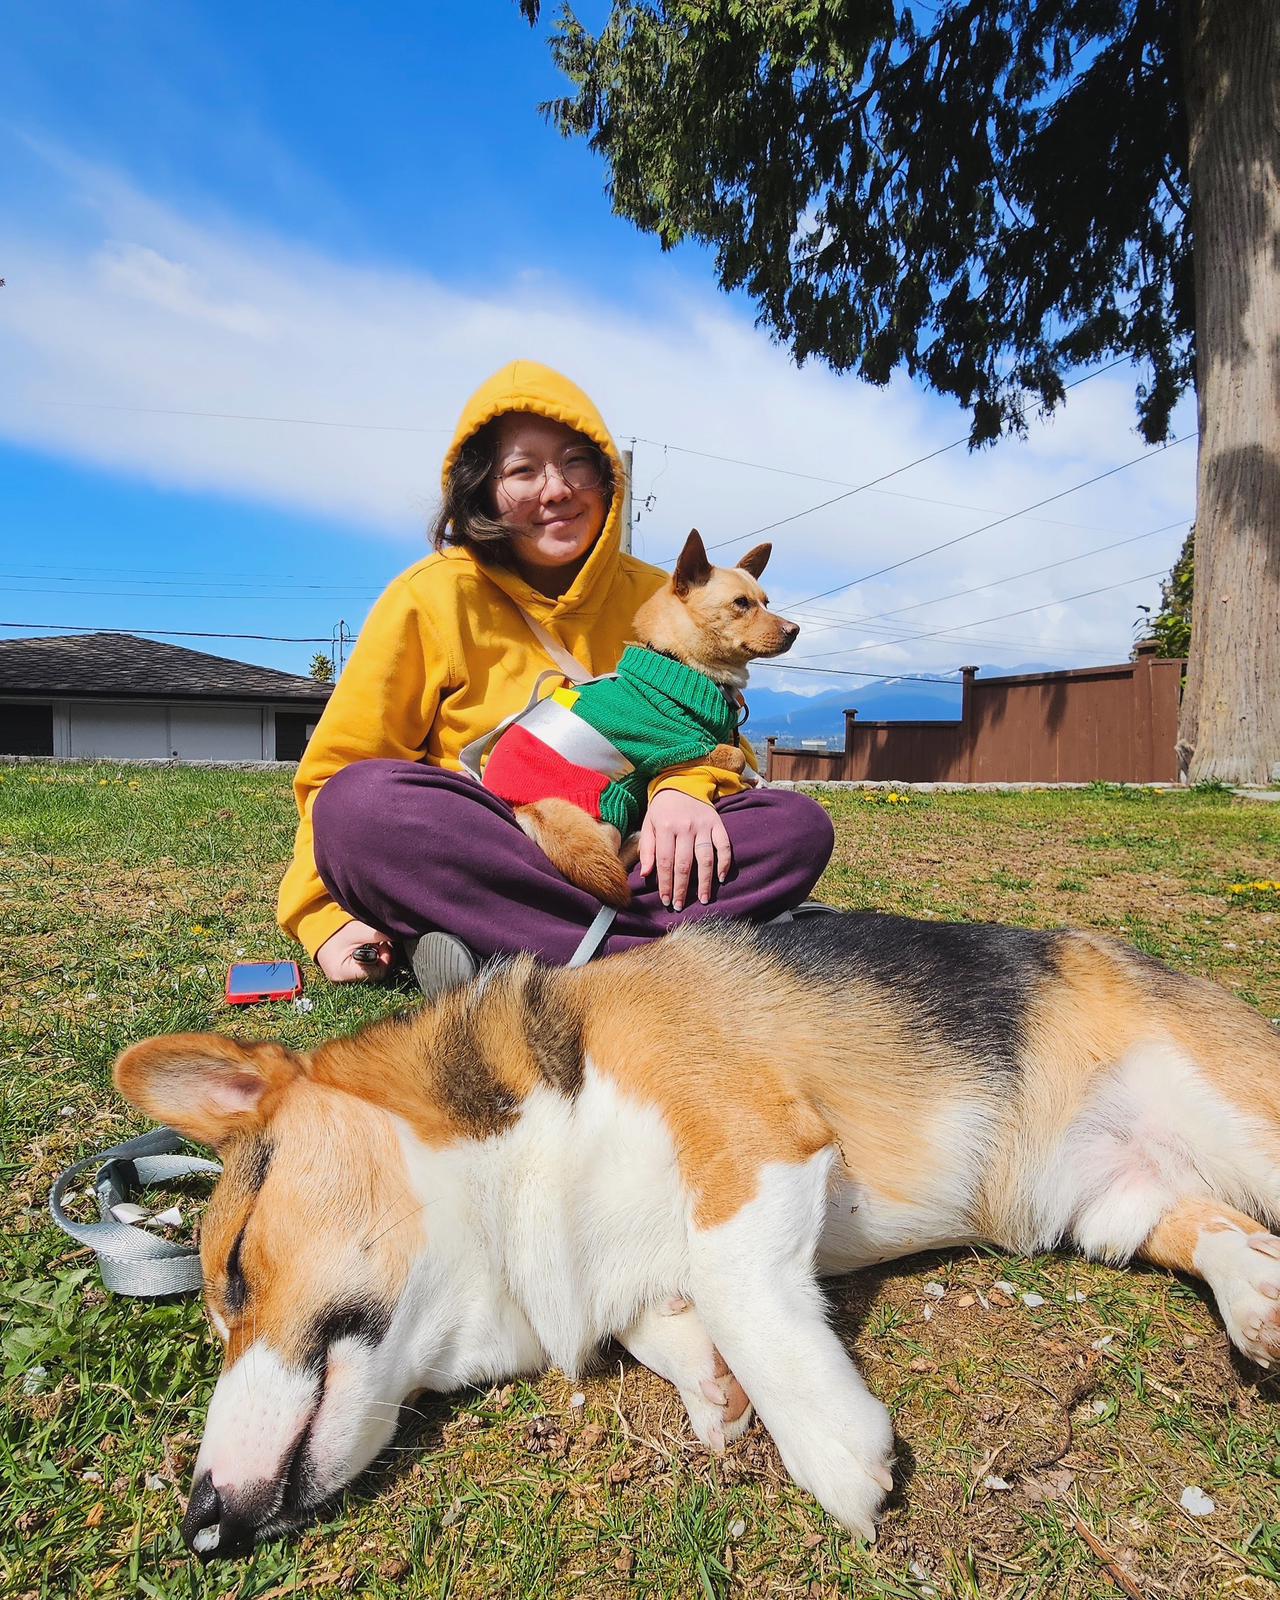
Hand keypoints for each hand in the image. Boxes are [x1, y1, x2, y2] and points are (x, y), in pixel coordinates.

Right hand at [315, 920, 395, 983]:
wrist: (319, 930)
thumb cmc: (336, 931)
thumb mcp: (358, 930)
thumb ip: (378, 934)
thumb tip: (400, 933)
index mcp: (343, 974)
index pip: (378, 973)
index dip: (386, 958)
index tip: (382, 944)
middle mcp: (345, 981)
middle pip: (378, 973)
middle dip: (383, 956)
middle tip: (379, 942)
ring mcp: (347, 979)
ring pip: (375, 971)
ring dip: (379, 955)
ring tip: (372, 942)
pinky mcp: (351, 974)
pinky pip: (369, 968)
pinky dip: (373, 957)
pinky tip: (369, 947)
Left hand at [640, 789, 732, 911]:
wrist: (682, 783)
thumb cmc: (662, 809)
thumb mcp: (649, 825)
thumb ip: (647, 849)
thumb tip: (646, 874)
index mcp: (665, 827)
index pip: (665, 862)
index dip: (665, 883)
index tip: (666, 900)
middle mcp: (685, 827)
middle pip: (684, 864)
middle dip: (682, 888)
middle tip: (680, 905)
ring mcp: (703, 826)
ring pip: (705, 858)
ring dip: (704, 882)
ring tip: (702, 899)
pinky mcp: (717, 824)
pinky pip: (724, 845)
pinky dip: (724, 862)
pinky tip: (720, 878)